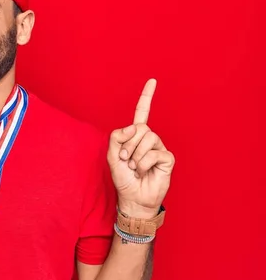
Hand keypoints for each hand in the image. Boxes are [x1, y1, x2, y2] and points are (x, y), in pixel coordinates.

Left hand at [107, 79, 174, 217]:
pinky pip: (155, 153)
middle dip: (128, 145)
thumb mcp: (112, 156)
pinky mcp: (167, 158)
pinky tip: (144, 171)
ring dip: (136, 155)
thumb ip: (117, 137)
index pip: (142, 113)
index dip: (147, 97)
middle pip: (140, 128)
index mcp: (135, 135)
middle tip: (126, 160)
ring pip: (148, 138)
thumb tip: (134, 127)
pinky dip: (145, 163)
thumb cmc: (123, 178)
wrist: (133, 198)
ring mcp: (159, 148)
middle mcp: (148, 139)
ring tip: (135, 167)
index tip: (153, 80)